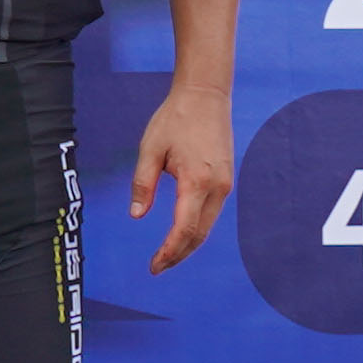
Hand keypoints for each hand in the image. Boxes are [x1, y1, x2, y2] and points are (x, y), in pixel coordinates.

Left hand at [130, 83, 233, 273]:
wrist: (206, 95)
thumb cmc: (175, 118)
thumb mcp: (150, 149)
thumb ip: (143, 184)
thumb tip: (137, 215)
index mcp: (196, 181)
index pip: (184, 229)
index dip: (169, 251)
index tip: (154, 266)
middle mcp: (216, 187)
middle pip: (199, 234)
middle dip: (178, 254)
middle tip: (157, 267)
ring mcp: (225, 184)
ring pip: (207, 225)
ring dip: (188, 243)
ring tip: (166, 254)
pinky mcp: (225, 179)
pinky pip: (211, 212)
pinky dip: (197, 228)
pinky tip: (181, 232)